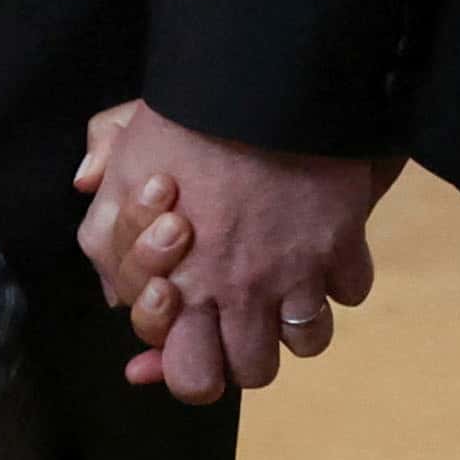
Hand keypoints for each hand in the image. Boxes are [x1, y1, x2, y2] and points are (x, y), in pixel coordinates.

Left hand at [74, 100, 390, 403]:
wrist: (256, 82)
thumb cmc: (182, 124)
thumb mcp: (123, 173)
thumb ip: (107, 234)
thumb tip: (110, 290)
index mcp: (184, 287)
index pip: (190, 377)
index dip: (192, 372)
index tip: (197, 342)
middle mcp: (241, 293)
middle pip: (254, 372)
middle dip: (247, 355)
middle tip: (242, 319)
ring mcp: (297, 272)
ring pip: (308, 342)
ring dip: (297, 323)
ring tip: (287, 291)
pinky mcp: (342, 242)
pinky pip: (352, 291)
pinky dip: (340, 278)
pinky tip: (323, 253)